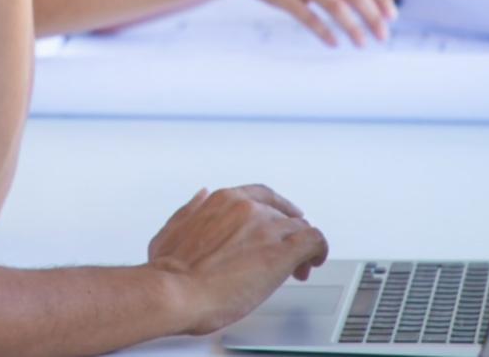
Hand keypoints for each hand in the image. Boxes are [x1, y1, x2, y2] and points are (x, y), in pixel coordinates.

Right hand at [148, 185, 328, 334]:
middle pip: (282, 215)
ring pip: (299, 228)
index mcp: (223, 200)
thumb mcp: (172, 229)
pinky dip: (319, 250)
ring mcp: (266, 229)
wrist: (175, 292)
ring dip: (301, 247)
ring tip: (299, 267)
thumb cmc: (169, 270)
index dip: (277, 208)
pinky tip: (315, 261)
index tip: (284, 218)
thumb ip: (190, 210)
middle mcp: (247, 209)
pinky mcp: (281, 254)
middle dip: (285, 235)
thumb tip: (200, 197)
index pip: (262, 195)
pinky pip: (314, 242)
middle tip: (285, 256)